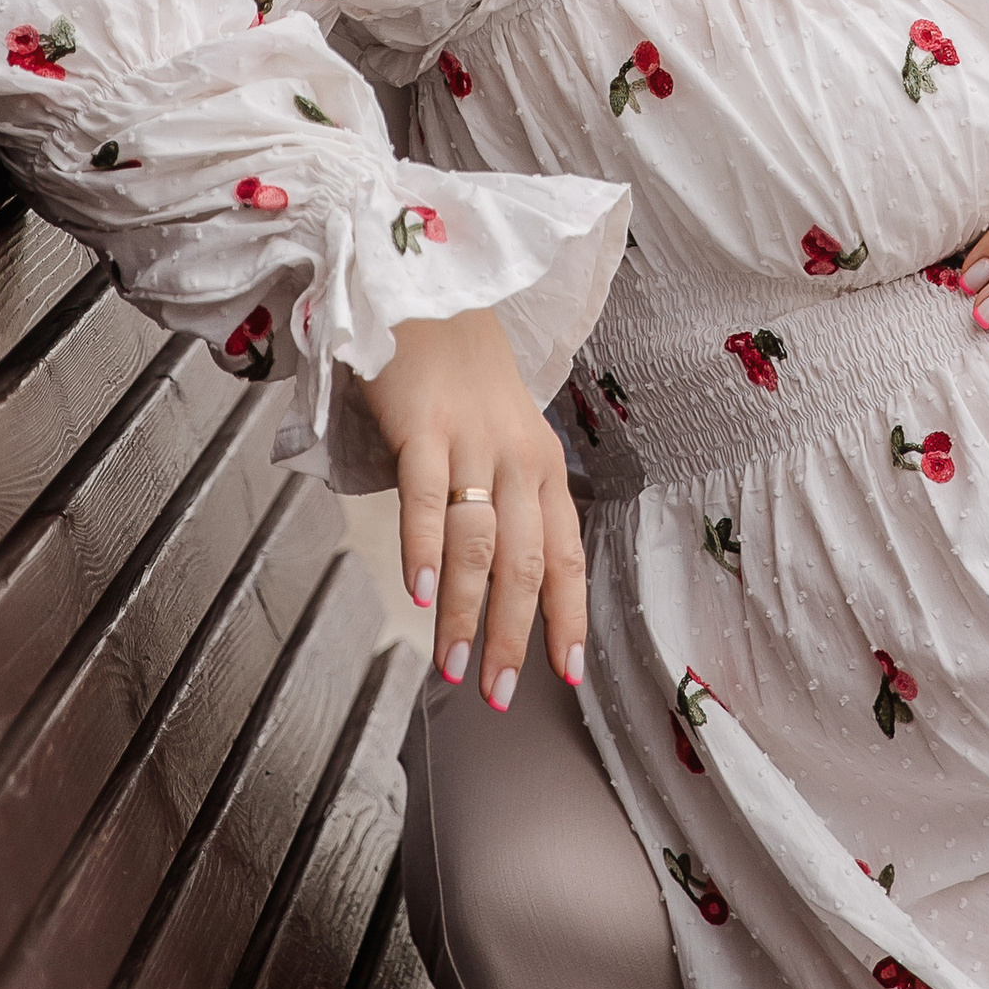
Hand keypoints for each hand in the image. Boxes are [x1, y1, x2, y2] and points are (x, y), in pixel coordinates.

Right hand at [361, 308, 585, 706]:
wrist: (431, 294)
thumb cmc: (463, 376)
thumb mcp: (503, 437)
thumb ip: (504, 502)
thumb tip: (496, 584)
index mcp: (544, 466)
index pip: (568, 554)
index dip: (568, 617)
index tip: (567, 675)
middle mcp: (518, 457)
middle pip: (526, 562)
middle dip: (514, 636)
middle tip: (500, 694)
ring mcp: (471, 441)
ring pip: (479, 541)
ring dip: (466, 612)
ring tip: (454, 665)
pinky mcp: (423, 424)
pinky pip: (427, 496)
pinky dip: (425, 548)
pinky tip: (420, 593)